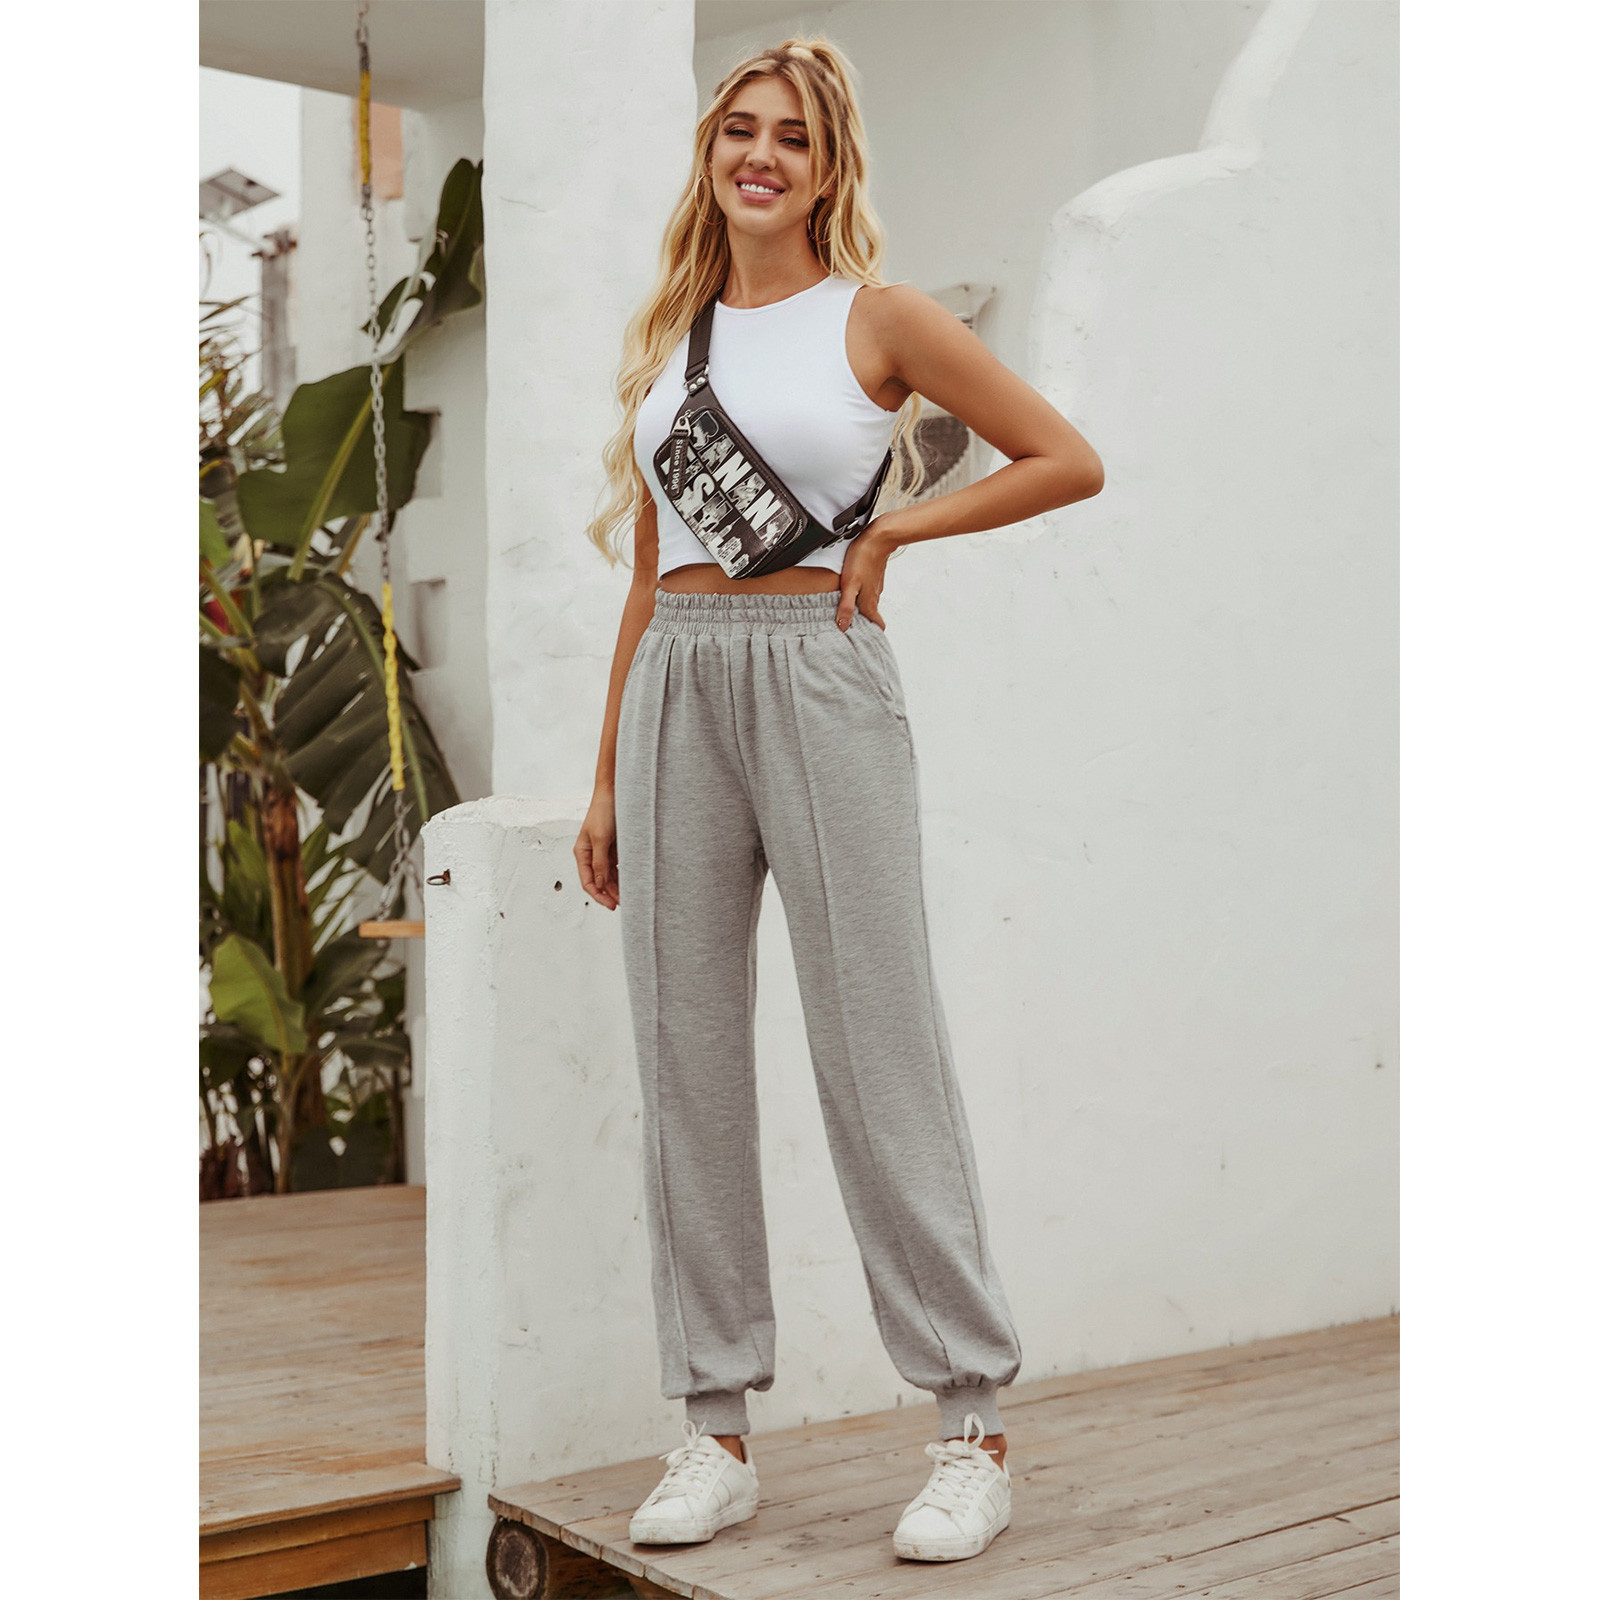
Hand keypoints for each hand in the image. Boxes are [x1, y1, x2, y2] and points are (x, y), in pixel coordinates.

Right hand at [575, 788, 619, 909]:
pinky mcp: (616, 847)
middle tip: (625, 904)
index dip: (599, 895)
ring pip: (610, 876)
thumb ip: (600, 862)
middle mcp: (592, 854)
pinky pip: (619, 866)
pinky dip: (624, 875)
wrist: (616, 792)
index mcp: (582, 852)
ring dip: (618, 886)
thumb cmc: (604, 810)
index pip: (588, 882)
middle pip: (600, 881)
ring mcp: (604, 851)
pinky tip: (633, 881)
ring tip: (631, 896)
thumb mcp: (601, 838)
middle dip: (611, 894)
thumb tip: (600, 884)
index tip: (611, 905)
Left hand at [835, 517, 901, 630]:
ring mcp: (874, 586)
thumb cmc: (863, 558)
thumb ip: (846, 606)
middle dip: (863, 624)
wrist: (878, 538)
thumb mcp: (849, 584)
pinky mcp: (872, 577)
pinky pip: (867, 592)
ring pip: (869, 604)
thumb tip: (843, 626)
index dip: (872, 635)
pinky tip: (851, 593)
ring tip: (847, 613)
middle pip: (871, 616)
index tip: (863, 641)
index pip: (878, 625)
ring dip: (860, 610)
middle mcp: (874, 596)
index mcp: (869, 602)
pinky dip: (861, 597)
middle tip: (850, 630)